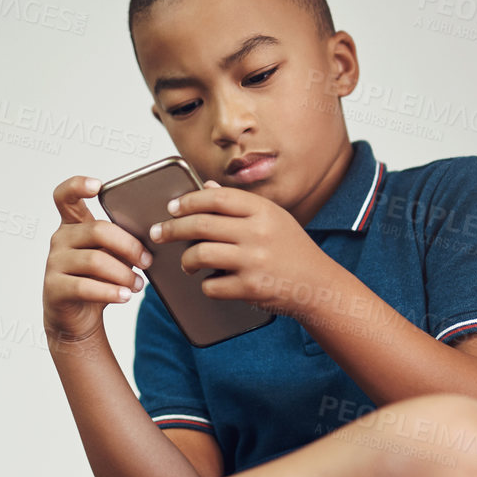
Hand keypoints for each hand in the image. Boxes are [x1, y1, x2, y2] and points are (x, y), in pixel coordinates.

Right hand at [43, 175, 151, 344]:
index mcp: (72, 225)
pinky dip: (110, 292)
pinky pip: (85, 287)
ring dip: (124, 273)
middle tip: (148, 261)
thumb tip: (153, 234)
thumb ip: (122, 241)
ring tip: (138, 285)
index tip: (98, 186)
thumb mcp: (112, 256)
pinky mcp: (54, 289)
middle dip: (129, 246)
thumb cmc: (96, 282)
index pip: (65, 196)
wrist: (76, 320)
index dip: (78, 185)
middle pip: (97, 230)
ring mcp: (54, 264)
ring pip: (95, 260)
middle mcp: (60, 240)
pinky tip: (125, 296)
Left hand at [148, 182, 325, 314]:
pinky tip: (210, 283)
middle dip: (172, 229)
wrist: (317, 286)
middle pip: (200, 225)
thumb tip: (209, 187)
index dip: (188, 201)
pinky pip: (211, 286)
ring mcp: (253, 261)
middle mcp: (257, 233)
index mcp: (262, 210)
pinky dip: (205, 286)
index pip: (216, 198)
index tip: (172, 207)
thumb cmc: (292, 250)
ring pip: (200, 255)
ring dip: (186, 261)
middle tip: (159, 234)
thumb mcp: (273, 219)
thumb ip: (241, 205)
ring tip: (186, 264)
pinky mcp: (250, 288)